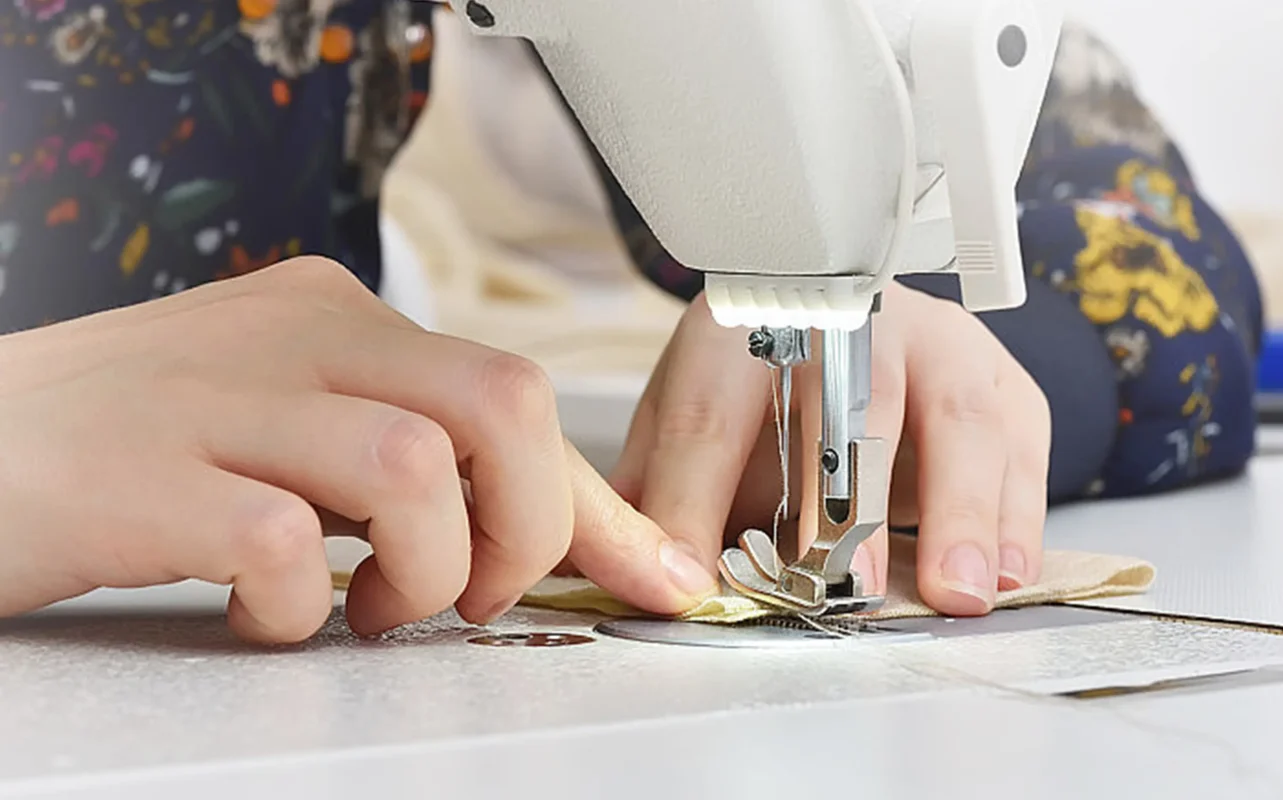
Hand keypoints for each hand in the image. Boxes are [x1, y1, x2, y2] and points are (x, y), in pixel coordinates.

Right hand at [0, 258, 714, 642]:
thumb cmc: (141, 448)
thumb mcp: (297, 434)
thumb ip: (421, 470)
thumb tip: (558, 534)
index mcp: (339, 316)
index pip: (513, 393)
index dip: (594, 505)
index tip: (654, 578)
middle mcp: (294, 333)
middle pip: (498, 403)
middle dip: (528, 527)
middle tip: (474, 592)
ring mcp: (218, 398)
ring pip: (414, 468)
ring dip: (422, 573)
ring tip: (365, 605)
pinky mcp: (146, 476)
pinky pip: (286, 546)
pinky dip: (300, 611)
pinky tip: (261, 611)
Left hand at [610, 282, 1050, 614]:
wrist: (848, 326)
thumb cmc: (762, 389)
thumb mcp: (689, 426)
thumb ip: (658, 493)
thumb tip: (614, 570)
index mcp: (744, 330)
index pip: (712, 415)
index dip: (697, 499)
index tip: (692, 579)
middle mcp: (849, 322)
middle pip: (852, 401)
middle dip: (852, 500)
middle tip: (851, 589)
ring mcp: (934, 340)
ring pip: (957, 413)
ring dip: (961, 510)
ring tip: (956, 591)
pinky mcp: (996, 375)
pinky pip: (1021, 437)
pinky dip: (1018, 509)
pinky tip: (1007, 569)